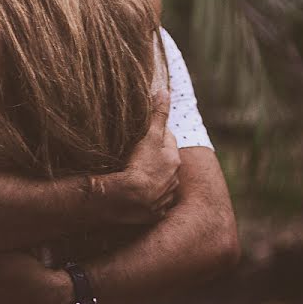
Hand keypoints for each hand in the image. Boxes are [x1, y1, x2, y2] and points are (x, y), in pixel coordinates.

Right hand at [99, 94, 180, 223]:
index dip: (155, 133)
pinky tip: (134, 195)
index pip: (166, 139)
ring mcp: (164, 196)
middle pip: (164, 161)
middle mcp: (173, 178)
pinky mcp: (155, 212)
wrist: (129, 198)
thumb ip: (157, 114)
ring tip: (133, 174)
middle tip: (136, 153)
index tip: (143, 132)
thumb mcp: (149, 135)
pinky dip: (146, 197)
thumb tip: (165, 91)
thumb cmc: (139, 164)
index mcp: (173, 158)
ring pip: (159, 181)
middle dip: (155, 157)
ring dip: (150, 177)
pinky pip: (152, 202)